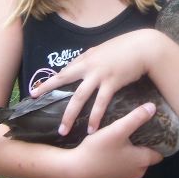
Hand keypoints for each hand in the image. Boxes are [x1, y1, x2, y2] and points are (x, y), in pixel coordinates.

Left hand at [31, 29, 162, 133]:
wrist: (144, 46)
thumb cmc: (126, 47)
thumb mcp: (105, 50)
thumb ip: (94, 58)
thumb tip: (86, 64)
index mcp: (86, 57)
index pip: (65, 70)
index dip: (51, 80)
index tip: (37, 90)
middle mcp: (89, 65)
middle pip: (63, 79)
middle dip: (47, 89)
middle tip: (34, 99)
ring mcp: (99, 74)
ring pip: (79, 97)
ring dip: (70, 115)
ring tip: (63, 130)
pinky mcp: (112, 82)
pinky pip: (100, 103)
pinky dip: (95, 117)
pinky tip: (92, 129)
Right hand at [63, 102, 162, 177]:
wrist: (74, 170)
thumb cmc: (98, 150)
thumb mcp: (118, 129)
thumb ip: (136, 118)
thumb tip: (153, 107)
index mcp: (142, 161)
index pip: (159, 153)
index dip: (157, 142)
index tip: (152, 129)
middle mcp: (136, 173)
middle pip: (146, 157)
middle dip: (143, 145)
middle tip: (136, 130)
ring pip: (133, 163)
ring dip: (130, 153)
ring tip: (123, 137)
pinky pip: (121, 167)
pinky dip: (120, 160)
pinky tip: (110, 149)